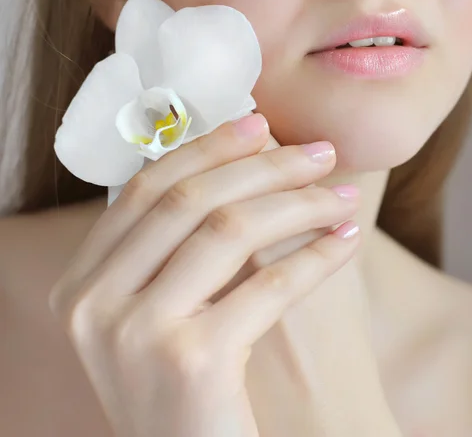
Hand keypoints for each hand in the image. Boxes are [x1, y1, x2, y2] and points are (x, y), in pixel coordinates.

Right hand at [49, 113, 360, 436]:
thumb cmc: (191, 388)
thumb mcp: (159, 315)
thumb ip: (174, 250)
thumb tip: (239, 162)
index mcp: (82, 285)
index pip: (145, 190)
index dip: (206, 148)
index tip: (260, 124)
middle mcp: (93, 306)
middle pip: (190, 199)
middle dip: (265, 165)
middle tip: (320, 153)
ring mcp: (136, 335)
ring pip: (231, 229)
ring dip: (300, 204)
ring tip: (342, 198)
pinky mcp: (192, 363)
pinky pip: (270, 284)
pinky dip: (318, 257)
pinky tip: (348, 243)